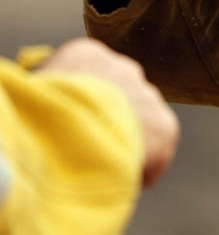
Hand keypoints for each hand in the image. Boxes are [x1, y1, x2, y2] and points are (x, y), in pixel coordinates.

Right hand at [36, 38, 179, 187]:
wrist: (73, 123)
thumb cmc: (41, 111)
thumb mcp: (36, 90)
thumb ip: (49, 91)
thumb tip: (47, 99)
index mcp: (88, 55)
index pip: (92, 76)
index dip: (84, 104)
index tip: (76, 124)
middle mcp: (124, 69)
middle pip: (120, 99)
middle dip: (111, 122)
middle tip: (94, 147)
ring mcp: (148, 95)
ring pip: (140, 125)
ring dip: (128, 145)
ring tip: (107, 166)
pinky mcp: (165, 126)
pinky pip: (155, 154)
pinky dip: (142, 170)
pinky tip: (122, 180)